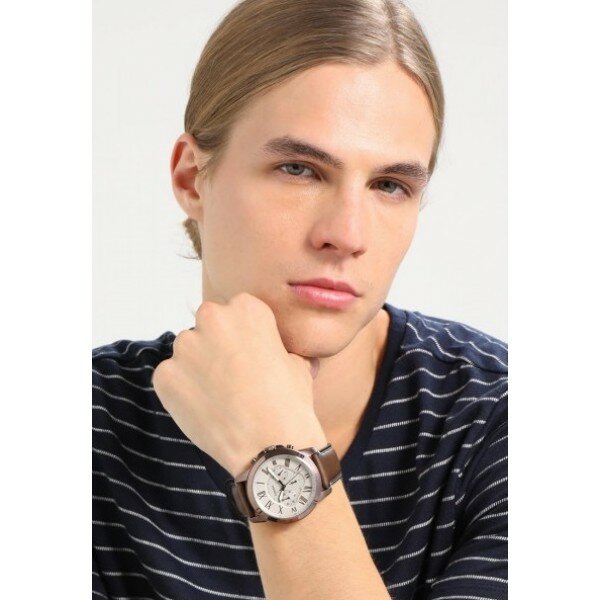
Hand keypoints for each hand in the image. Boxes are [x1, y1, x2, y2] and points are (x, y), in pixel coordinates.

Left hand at [151, 292, 325, 475]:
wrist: (271, 446)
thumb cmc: (289, 403)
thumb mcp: (296, 362)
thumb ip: (274, 347)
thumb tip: (271, 354)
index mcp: (246, 308)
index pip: (235, 312)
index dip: (242, 337)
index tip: (248, 356)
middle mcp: (212, 318)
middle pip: (208, 326)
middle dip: (216, 346)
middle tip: (231, 376)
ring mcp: (185, 347)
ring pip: (188, 351)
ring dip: (198, 368)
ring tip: (218, 397)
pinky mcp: (165, 375)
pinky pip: (171, 378)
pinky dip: (183, 391)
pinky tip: (204, 409)